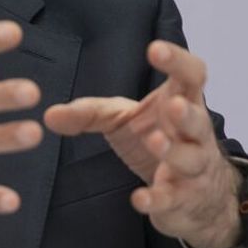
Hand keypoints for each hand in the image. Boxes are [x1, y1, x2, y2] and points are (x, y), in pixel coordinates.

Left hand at [43, 40, 240, 247]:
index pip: (190, 75)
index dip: (177, 60)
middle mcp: (194, 133)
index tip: (154, 48)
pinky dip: (156, 199)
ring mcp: (194, 167)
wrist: (191, 193)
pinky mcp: (184, 199)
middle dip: (187, 113)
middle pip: (199, 119)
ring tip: (155, 142)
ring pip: (191, 159)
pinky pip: (172, 198)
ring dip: (174, 151)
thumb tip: (48, 115)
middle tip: (171, 106)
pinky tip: (138, 199)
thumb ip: (87, 113)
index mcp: (181, 101)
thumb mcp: (120, 120)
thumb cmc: (156, 139)